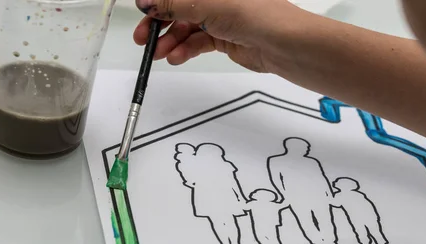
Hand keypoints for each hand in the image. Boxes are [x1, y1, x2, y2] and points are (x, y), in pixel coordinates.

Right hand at [132, 0, 299, 71]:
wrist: (284, 44)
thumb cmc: (255, 14)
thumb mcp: (206, 4)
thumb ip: (173, 3)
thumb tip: (144, 2)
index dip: (158, 1)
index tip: (141, 11)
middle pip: (178, 7)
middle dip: (158, 22)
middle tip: (143, 38)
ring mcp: (220, 17)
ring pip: (186, 27)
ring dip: (170, 40)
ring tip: (159, 53)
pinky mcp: (225, 37)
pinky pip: (197, 42)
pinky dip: (185, 50)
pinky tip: (176, 57)